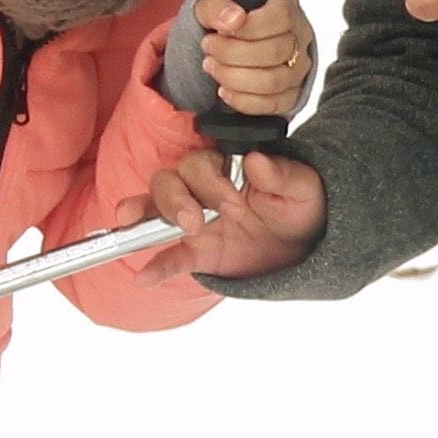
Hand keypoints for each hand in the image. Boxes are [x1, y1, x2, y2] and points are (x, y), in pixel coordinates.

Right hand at [142, 145, 326, 281]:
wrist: (305, 243)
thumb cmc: (301, 206)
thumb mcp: (303, 189)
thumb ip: (282, 174)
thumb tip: (257, 161)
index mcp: (227, 168)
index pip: (201, 164)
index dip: (210, 182)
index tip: (234, 204)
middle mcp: (203, 190)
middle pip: (170, 181)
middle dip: (175, 200)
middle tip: (194, 223)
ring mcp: (195, 221)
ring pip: (158, 209)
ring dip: (147, 216)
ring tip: (133, 224)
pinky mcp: (197, 252)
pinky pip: (170, 257)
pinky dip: (156, 267)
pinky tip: (144, 277)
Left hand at [190, 0, 314, 121]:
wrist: (232, 42)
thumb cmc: (227, 21)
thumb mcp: (212, 6)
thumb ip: (218, 7)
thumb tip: (233, 18)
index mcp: (286, 6)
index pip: (279, 18)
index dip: (247, 28)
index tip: (219, 31)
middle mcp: (299, 36)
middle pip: (274, 52)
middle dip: (232, 54)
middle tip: (209, 49)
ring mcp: (299, 67)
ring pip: (274, 81)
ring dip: (235, 78)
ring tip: (213, 67)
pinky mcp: (292, 93)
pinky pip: (273, 104)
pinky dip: (243, 101)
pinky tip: (225, 90)